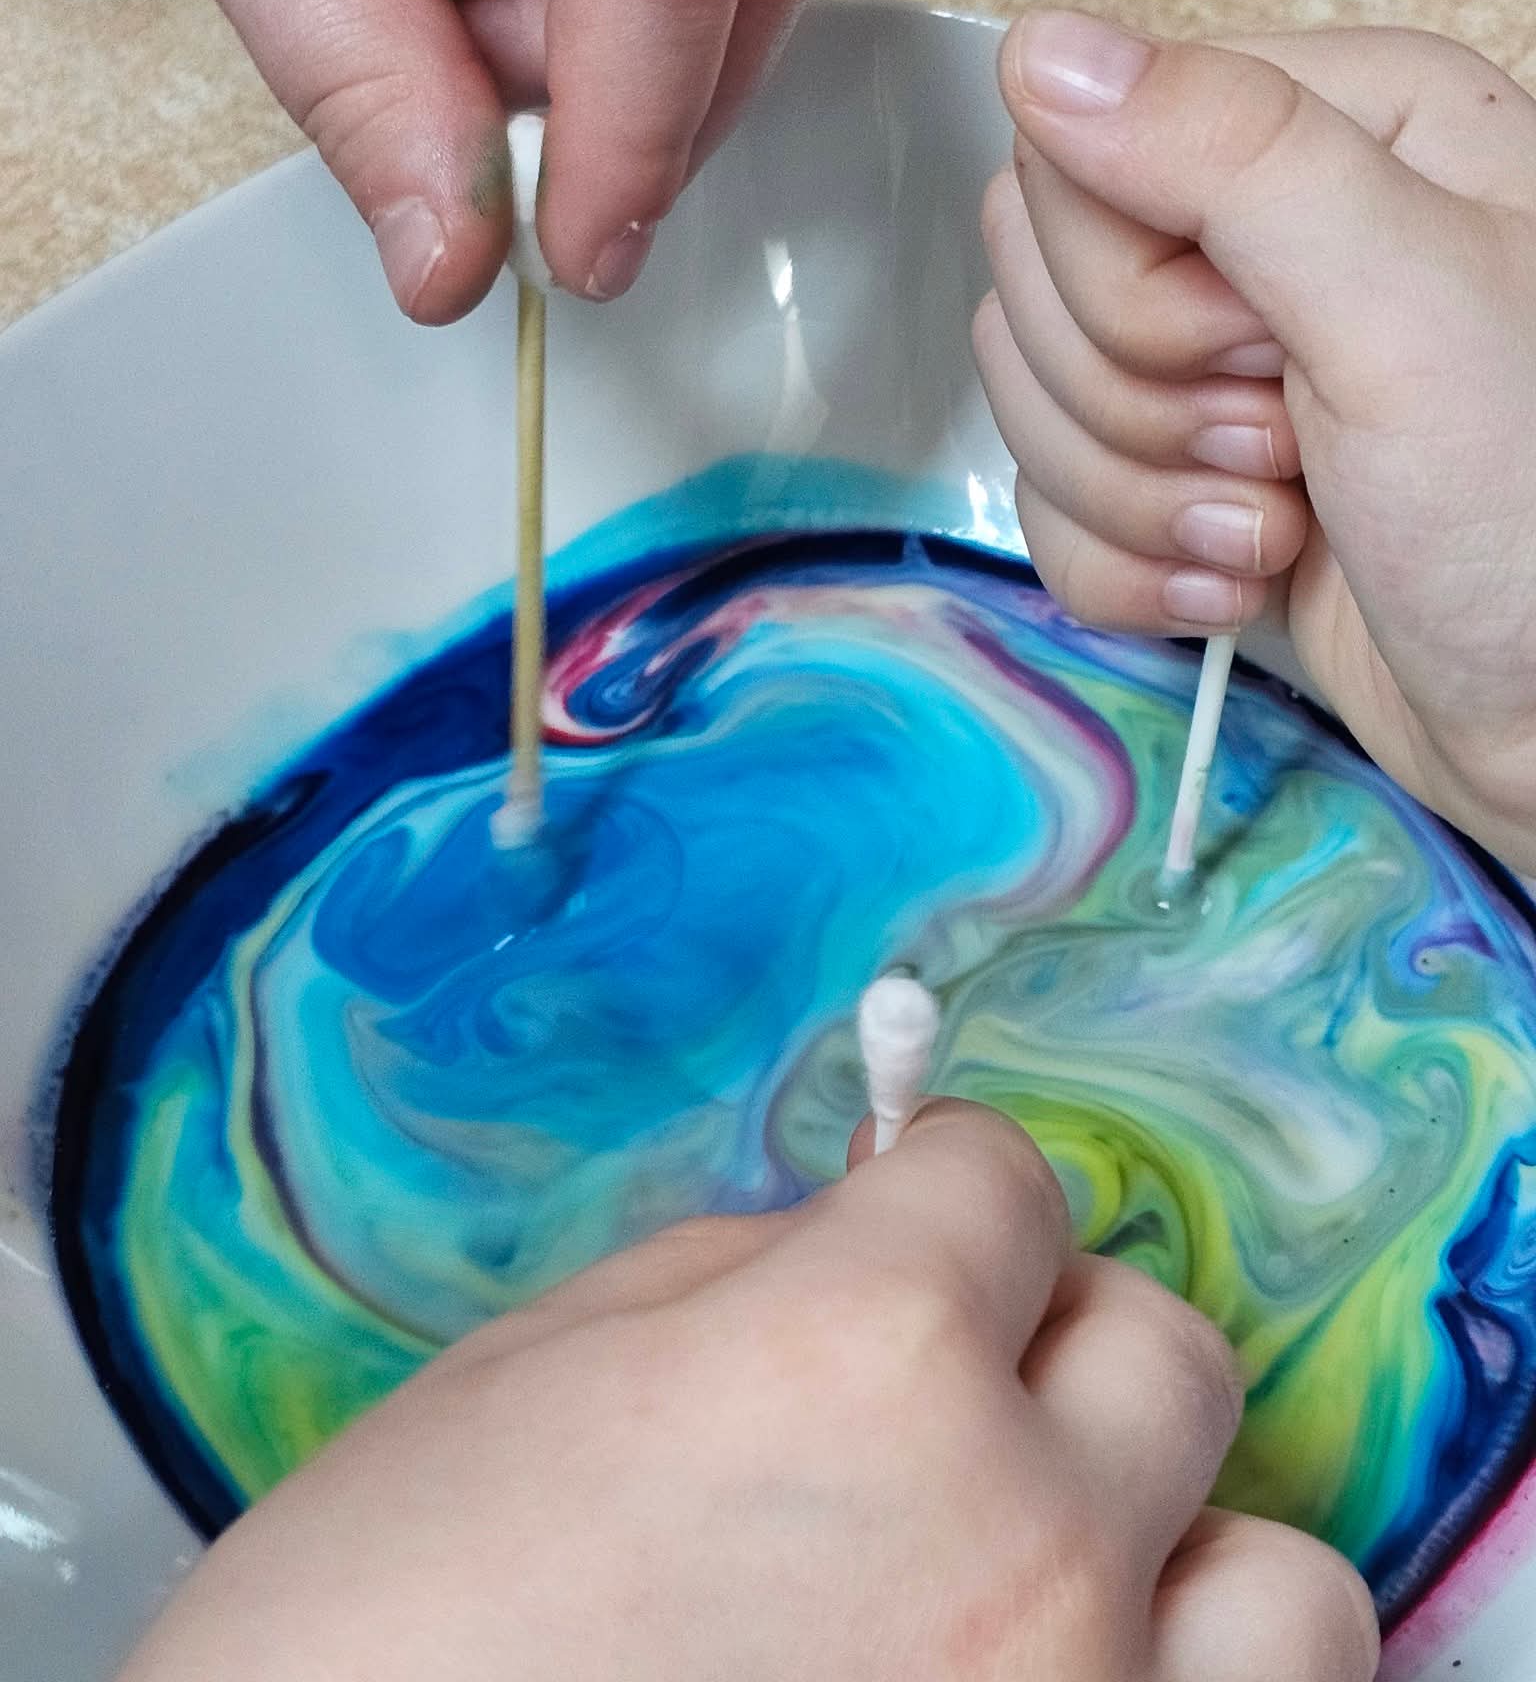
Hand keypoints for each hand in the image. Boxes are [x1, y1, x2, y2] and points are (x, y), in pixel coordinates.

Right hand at [119, 1101, 1373, 1681]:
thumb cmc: (381, 1631)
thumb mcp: (528, 1378)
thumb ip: (738, 1280)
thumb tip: (855, 1246)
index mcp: (864, 1354)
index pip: (1003, 1182)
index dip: (936, 1196)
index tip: (902, 1231)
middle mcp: (1022, 1538)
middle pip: (1161, 1353)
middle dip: (1054, 1346)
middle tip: (953, 1400)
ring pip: (1282, 1590)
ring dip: (1175, 1554)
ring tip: (1052, 1583)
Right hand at [976, 11, 1535, 875]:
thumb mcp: (1408, 305)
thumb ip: (1229, 152)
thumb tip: (1039, 50)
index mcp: (1336, 126)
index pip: (1079, 157)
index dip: (1130, 285)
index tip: (1260, 353)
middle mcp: (1267, 228)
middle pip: (1041, 282)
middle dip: (1139, 407)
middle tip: (1289, 447)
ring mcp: (1217, 364)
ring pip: (1036, 400)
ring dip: (1143, 500)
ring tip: (1284, 528)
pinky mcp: (1184, 480)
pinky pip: (1050, 505)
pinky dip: (1132, 570)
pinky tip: (1241, 584)